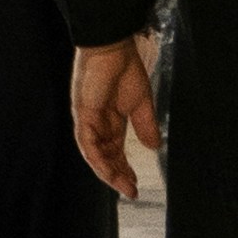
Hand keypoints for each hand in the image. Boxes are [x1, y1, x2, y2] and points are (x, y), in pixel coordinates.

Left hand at [72, 35, 161, 200]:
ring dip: (107, 172)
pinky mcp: (82, 113)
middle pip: (104, 157)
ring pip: (94, 154)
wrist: (114, 47)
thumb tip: (154, 147)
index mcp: (110, 120)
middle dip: (117, 176)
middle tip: (131, 191)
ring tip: (123, 186)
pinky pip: (86, 142)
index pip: (114, 151)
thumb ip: (146, 126)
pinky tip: (108, 171)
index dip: (124, 169)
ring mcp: (87, 119)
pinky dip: (97, 158)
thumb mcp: (142, 103)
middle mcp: (96, 123)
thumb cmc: (125, 68)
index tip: (135, 185)